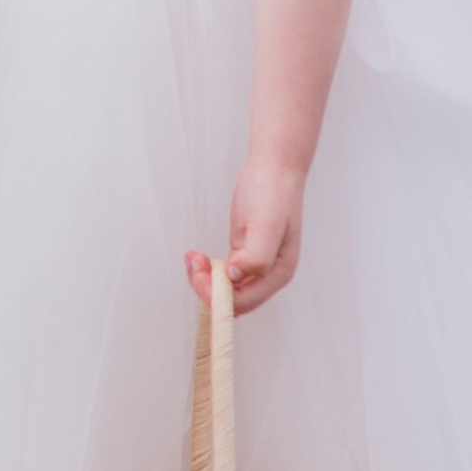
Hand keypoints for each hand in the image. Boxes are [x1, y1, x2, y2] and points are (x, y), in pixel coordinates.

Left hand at [187, 158, 304, 316]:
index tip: (200, 272)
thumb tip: (234, 275)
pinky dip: (208, 270)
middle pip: (233, 300)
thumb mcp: (265, 224)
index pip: (243, 302)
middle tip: (193, 262)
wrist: (275, 168)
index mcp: (278, 273)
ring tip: (193, 258)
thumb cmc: (273, 193)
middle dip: (208, 287)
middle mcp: (269, 274)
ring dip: (205, 279)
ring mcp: (257, 264)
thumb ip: (255, 256)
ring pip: (226, 289)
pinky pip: (224, 274)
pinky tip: (198, 257)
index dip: (217, 294)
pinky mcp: (245, 253)